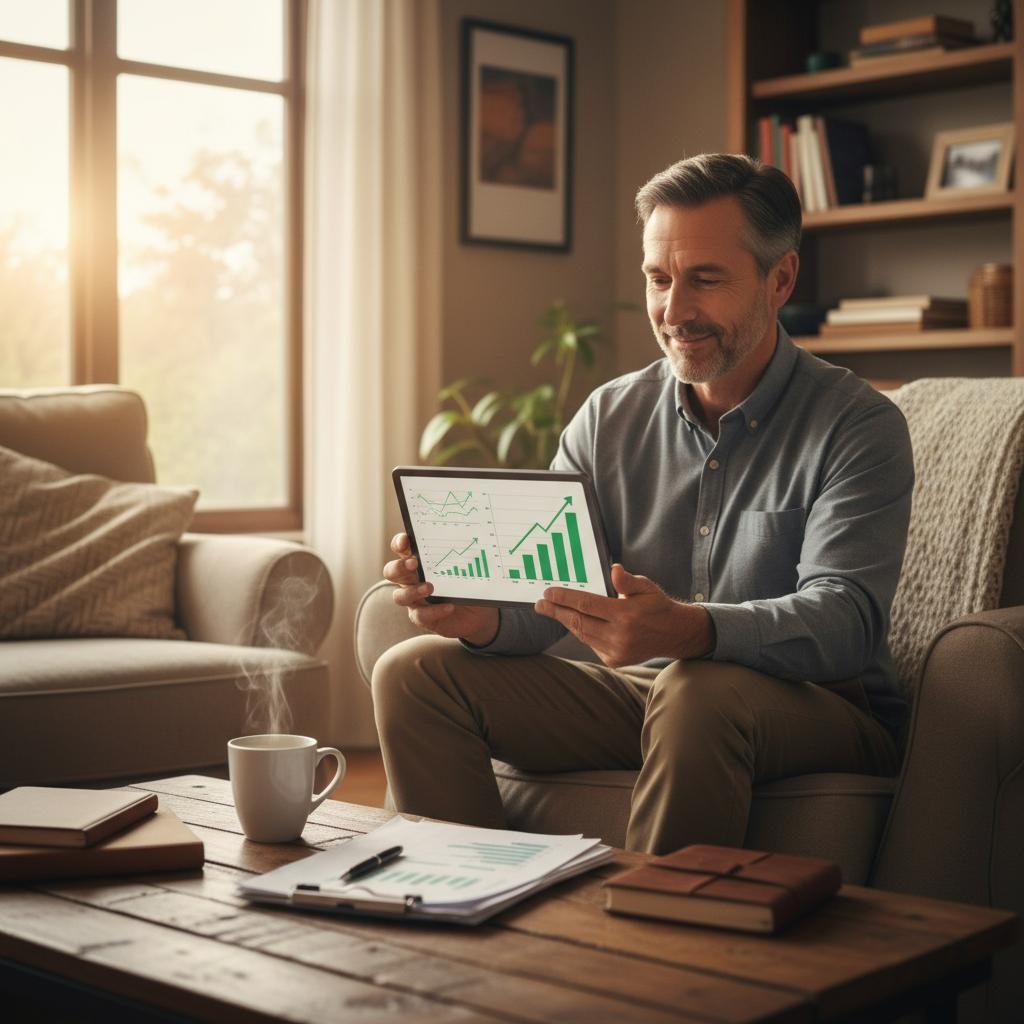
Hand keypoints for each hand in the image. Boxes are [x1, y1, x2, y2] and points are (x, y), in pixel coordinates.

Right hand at [383, 533, 498, 645]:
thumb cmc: (467, 584)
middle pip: (392, 571)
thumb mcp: (468, 568)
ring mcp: (415, 600)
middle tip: (414, 563)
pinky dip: (434, 611)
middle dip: (399, 566)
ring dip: (413, 591)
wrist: (477, 614)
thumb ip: (465, 555)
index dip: (399, 544)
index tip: (405, 541)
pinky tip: (449, 607)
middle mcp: (411, 580)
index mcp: (418, 562)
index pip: (402, 549)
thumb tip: (475, 540)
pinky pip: (421, 616)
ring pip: (399, 596)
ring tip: (430, 588)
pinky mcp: (423, 618)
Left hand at [534, 563, 714, 667]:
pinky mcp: (615, 660)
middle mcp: (619, 636)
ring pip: (583, 634)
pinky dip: (582, 632)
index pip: (586, 605)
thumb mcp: (646, 587)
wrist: (674, 634)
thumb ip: (627, 580)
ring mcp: (616, 651)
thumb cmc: (656, 606)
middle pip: (578, 622)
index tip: (548, 592)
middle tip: (540, 604)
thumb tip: (614, 569)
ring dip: (566, 622)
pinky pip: (591, 644)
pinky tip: (574, 621)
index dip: (564, 598)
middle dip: (556, 611)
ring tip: (552, 610)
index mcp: (625, 615)